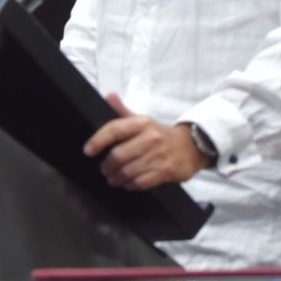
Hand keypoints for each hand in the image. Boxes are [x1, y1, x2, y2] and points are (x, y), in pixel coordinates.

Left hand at [82, 92, 209, 189]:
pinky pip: (141, 182)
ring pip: (128, 171)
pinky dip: (130, 185)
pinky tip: (127, 184)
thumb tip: (109, 95)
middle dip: (107, 166)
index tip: (88, 151)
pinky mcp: (165, 171)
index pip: (114, 130)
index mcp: (142, 123)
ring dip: (116, 178)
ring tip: (113, 178)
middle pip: (118, 155)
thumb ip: (123, 111)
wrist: (192, 147)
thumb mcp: (143, 120)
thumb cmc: (161, 134)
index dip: (98, 141)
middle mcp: (150, 138)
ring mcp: (158, 155)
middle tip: (104, 170)